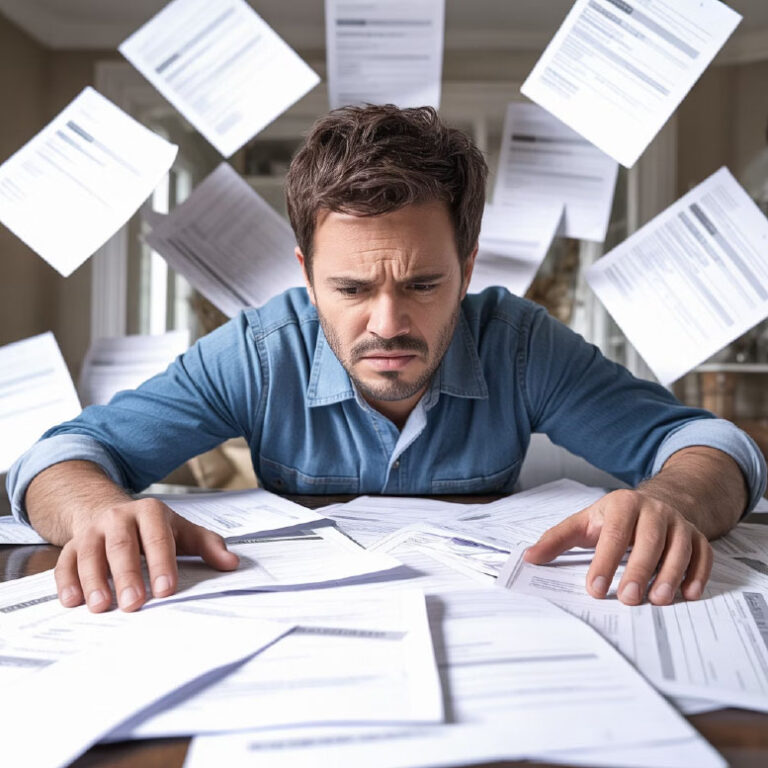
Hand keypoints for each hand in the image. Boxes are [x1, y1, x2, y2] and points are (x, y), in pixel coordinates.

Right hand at [53, 497, 238, 612]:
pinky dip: (66, 582)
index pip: (158, 538)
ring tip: (100, 606)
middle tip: (134, 604)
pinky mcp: (71, 546)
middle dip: (128, 575)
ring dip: (94, 580)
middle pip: (122, 546)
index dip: (162, 564)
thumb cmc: (152, 528)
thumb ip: (207, 546)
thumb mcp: (182, 531)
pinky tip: (72, 601)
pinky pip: (65, 563)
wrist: (110, 511)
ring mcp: (92, 531)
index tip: (166, 589)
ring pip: (89, 554)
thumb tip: (231, 563)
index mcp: (150, 513)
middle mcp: (118, 518)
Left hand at [523, 489, 712, 605]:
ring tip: (657, 600)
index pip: (614, 534)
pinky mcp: (698, 537)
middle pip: (650, 540)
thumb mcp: (584, 523)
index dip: (605, 561)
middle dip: (639, 570)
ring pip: (680, 548)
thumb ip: (556, 539)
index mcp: (623, 505)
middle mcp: (654, 511)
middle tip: (627, 599)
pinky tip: (688, 594)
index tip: (595, 588)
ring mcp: (679, 523)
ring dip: (670, 575)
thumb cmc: (614, 519)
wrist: (655, 503)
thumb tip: (529, 557)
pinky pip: (703, 555)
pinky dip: (698, 574)